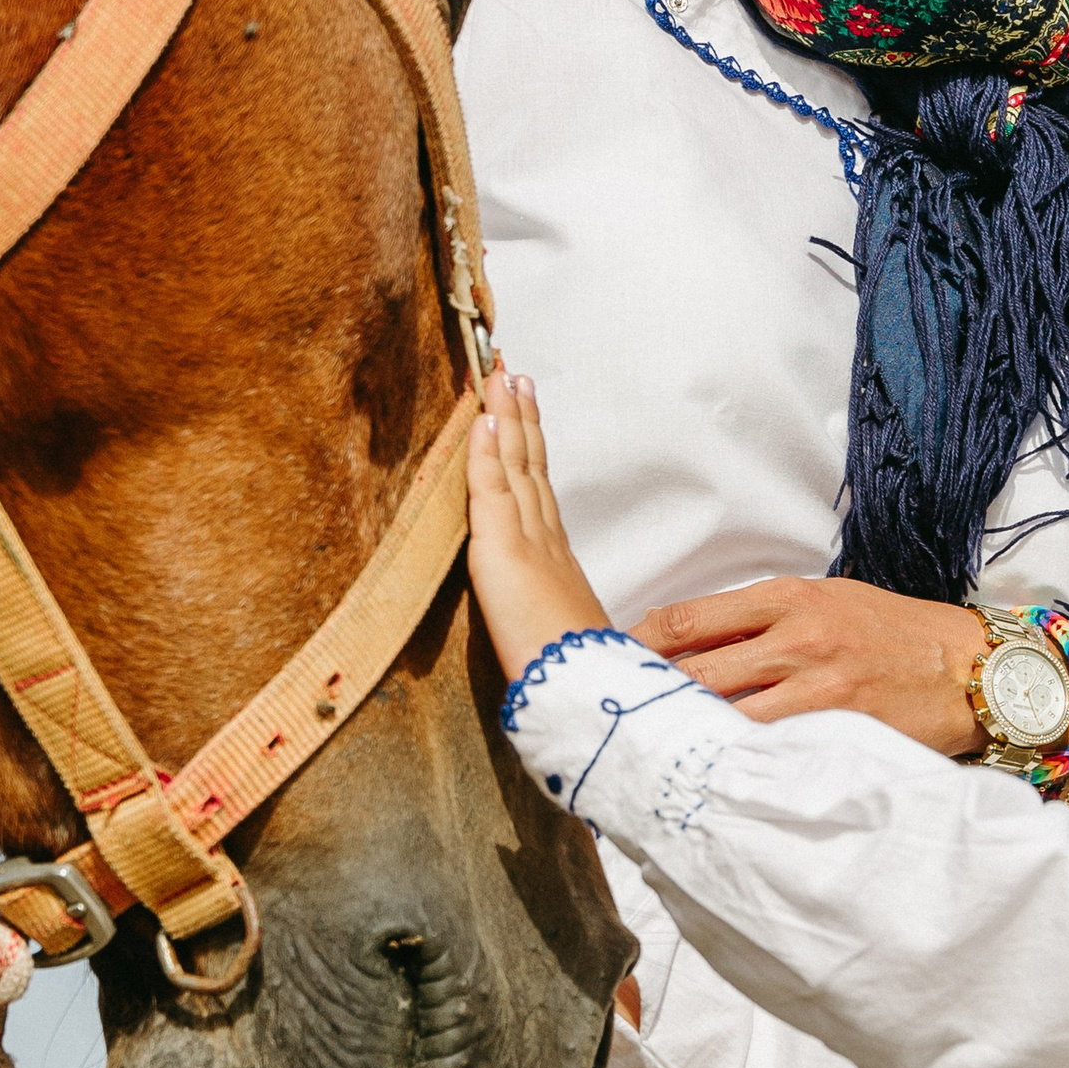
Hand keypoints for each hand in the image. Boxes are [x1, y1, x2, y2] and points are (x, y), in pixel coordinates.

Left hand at [466, 369, 610, 681]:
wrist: (583, 693)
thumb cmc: (575, 678)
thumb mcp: (563, 640)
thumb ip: (557, 621)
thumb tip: (561, 632)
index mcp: (557, 562)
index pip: (538, 492)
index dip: (531, 451)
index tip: (526, 413)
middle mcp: (547, 541)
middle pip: (532, 467)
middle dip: (523, 418)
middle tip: (516, 374)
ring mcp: (528, 541)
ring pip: (516, 466)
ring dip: (508, 418)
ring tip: (501, 377)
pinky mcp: (505, 550)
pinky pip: (492, 489)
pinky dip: (489, 452)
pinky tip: (485, 419)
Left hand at [628, 575, 985, 756]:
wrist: (974, 669)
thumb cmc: (897, 635)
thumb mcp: (830, 602)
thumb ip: (765, 618)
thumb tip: (692, 641)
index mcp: (787, 596)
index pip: (687, 619)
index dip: (638, 644)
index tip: (611, 666)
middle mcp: (795, 634)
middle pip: (692, 668)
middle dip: (646, 696)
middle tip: (612, 720)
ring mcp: (815, 682)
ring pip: (721, 711)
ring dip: (681, 734)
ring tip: (645, 755)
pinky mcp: (835, 725)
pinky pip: (764, 746)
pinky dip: (730, 759)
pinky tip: (703, 774)